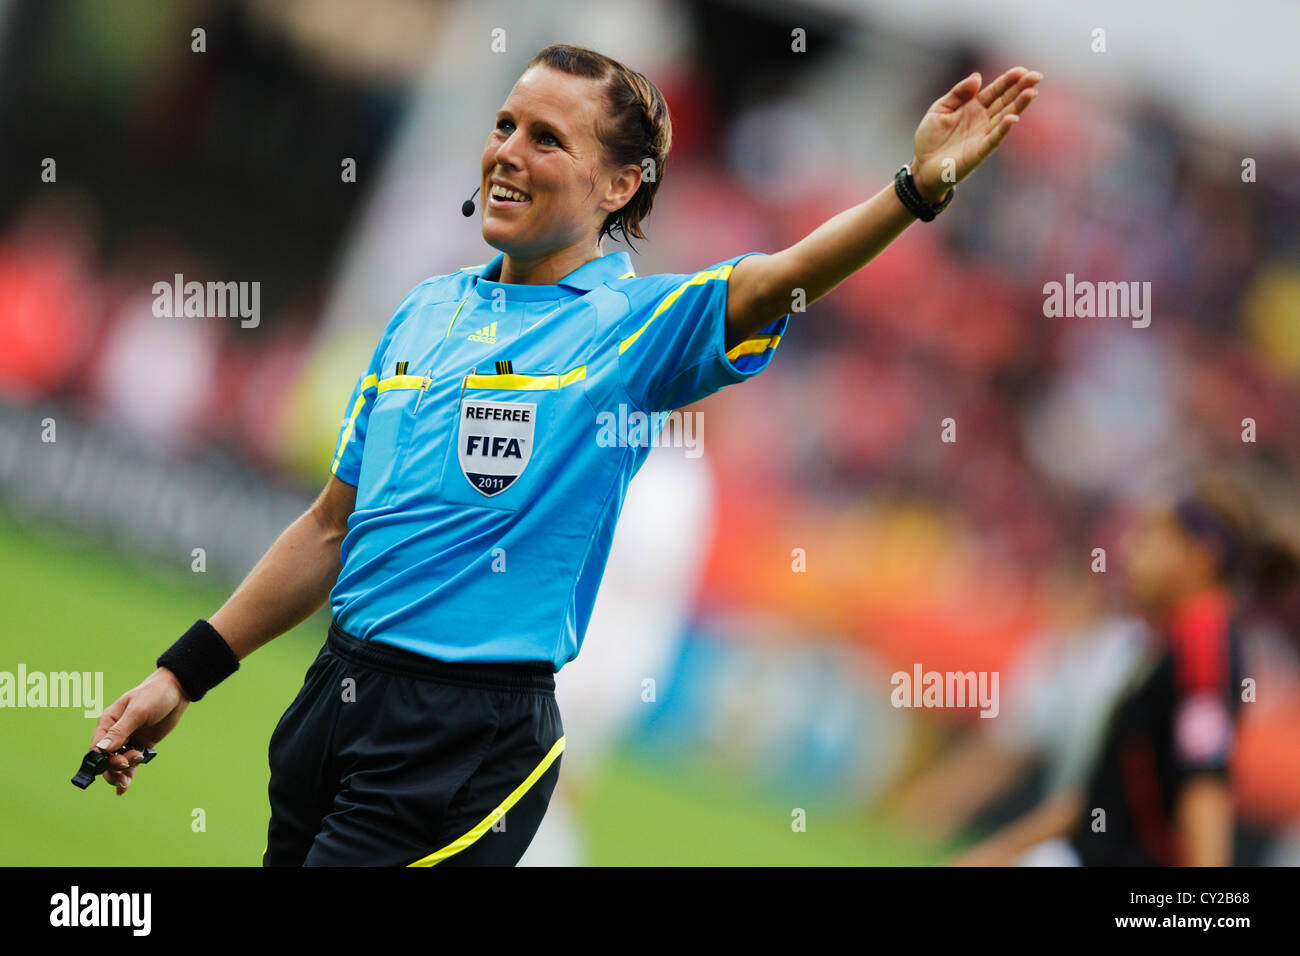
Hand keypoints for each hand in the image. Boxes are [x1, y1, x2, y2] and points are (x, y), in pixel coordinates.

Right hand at [89, 668, 189, 794]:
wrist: (177, 690)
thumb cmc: (154, 694)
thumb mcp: (138, 711)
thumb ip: (120, 731)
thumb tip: (101, 750)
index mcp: (108, 722)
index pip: (96, 747)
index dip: (101, 759)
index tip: (115, 763)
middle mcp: (115, 734)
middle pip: (106, 759)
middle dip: (114, 767)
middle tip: (129, 763)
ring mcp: (129, 740)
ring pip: (119, 763)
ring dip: (123, 771)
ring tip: (133, 771)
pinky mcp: (142, 745)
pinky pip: (132, 764)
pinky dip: (128, 775)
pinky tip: (123, 790)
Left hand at [911, 67, 1041, 202]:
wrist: (922, 167)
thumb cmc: (930, 138)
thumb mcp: (940, 109)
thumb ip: (958, 93)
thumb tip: (978, 77)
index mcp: (974, 106)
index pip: (995, 90)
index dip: (1008, 80)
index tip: (1022, 70)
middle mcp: (983, 119)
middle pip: (1005, 101)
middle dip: (1021, 88)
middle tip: (1036, 76)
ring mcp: (983, 135)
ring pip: (1005, 117)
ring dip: (1018, 105)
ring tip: (1031, 92)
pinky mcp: (979, 151)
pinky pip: (994, 138)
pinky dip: (1003, 129)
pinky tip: (1013, 117)